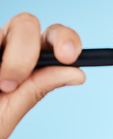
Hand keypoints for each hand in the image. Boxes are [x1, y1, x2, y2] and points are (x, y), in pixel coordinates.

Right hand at [0, 13, 85, 138]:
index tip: (69, 56)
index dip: (66, 39)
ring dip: (9, 57)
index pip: (54, 40)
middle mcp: (4, 47)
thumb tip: (78, 74)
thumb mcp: (5, 115)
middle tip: (10, 83)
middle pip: (27, 24)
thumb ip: (36, 90)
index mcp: (26, 64)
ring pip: (9, 26)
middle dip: (26, 50)